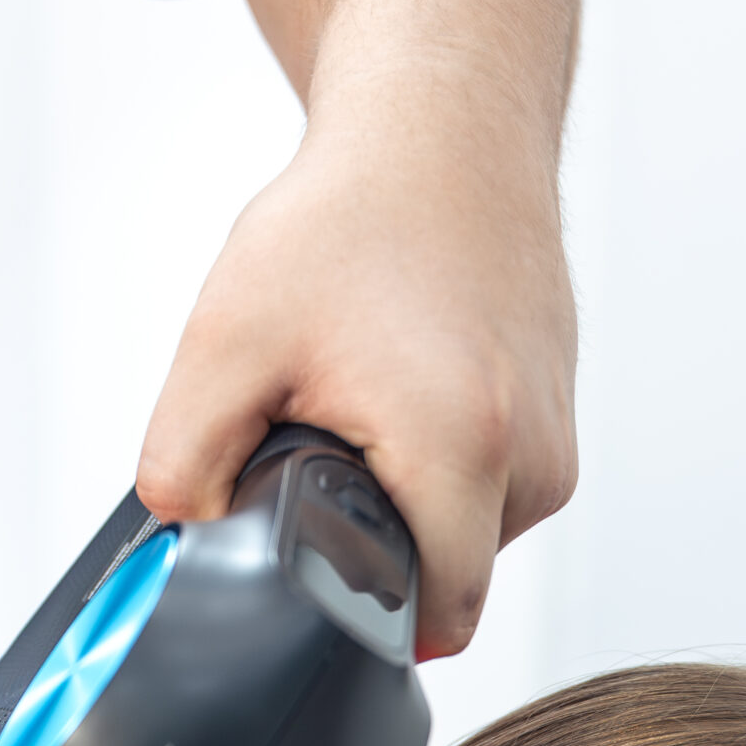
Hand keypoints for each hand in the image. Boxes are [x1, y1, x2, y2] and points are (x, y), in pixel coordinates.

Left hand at [135, 80, 577, 662]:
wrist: (446, 127)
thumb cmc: (351, 217)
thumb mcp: (226, 338)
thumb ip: (183, 462)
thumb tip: (185, 539)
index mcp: (465, 448)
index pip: (436, 616)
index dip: (364, 618)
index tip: (314, 578)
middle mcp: (536, 458)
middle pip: (448, 580)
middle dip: (374, 544)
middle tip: (325, 450)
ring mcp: (559, 439)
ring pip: (470, 538)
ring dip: (409, 503)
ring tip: (367, 407)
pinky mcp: (562, 419)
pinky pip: (493, 491)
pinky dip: (442, 464)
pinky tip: (407, 392)